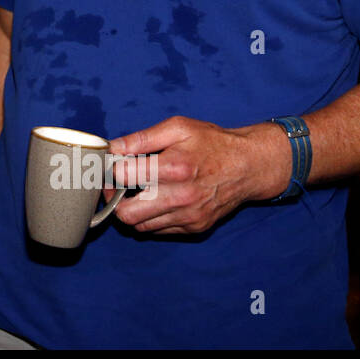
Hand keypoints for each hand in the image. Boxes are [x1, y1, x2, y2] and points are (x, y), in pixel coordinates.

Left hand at [104, 115, 289, 233]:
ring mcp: (189, 216)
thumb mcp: (178, 128)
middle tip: (115, 186)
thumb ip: (142, 138)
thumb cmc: (212, 143)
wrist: (250, 166)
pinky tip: (156, 200)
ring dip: (131, 210)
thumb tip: (112, 147)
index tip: (109, 166)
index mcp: (174, 166)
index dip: (110, 170)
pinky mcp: (195, 227)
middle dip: (113, 200)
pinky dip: (150, 218)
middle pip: (126, 213)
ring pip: (139, 225)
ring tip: (136, 192)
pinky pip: (158, 230)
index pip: (123, 176)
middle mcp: (181, 196)